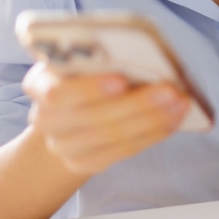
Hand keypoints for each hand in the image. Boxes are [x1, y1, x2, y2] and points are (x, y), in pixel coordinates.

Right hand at [21, 62, 190, 175]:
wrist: (66, 116)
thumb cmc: (81, 75)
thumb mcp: (80, 60)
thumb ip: (99, 58)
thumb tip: (143, 56)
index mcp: (39, 84)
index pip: (57, 92)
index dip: (90, 88)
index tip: (121, 79)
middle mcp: (45, 119)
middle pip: (93, 116)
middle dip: (137, 103)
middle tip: (171, 89)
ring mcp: (63, 146)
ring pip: (112, 136)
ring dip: (152, 119)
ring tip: (180, 103)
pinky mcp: (83, 163)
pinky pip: (122, 151)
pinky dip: (151, 134)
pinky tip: (173, 120)